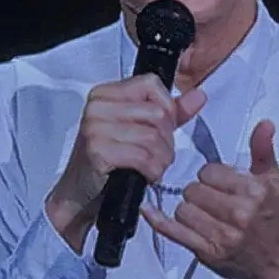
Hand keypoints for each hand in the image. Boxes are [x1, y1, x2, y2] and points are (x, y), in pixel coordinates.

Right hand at [46, 74, 206, 250]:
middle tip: (156, 156)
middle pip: (157, 114)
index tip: (162, 128)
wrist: (80, 195)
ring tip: (151, 167)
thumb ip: (170, 112)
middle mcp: (97, 106)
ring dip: (161, 159)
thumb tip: (199, 96)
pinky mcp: (99, 151)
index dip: (167, 108)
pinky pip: (144, 157)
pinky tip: (145, 175)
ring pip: (154, 137)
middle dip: (166, 140)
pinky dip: (152, 171)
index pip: (152, 84)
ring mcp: (95, 128)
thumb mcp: (139, 130)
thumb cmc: (109, 161)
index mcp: (105, 94)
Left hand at [140, 119, 278, 278]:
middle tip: (214, 200)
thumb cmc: (271, 219)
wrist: (275, 262)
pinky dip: (158, 219)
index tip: (221, 183)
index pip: (210, 172)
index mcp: (254, 192)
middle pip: (193, 189)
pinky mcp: (206, 252)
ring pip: (182, 209)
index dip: (212, 176)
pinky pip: (173, 230)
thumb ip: (263, 150)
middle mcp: (238, 214)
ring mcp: (221, 235)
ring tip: (205, 214)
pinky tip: (148, 210)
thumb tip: (264, 124)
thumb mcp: (273, 181)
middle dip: (200, 192)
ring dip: (188, 209)